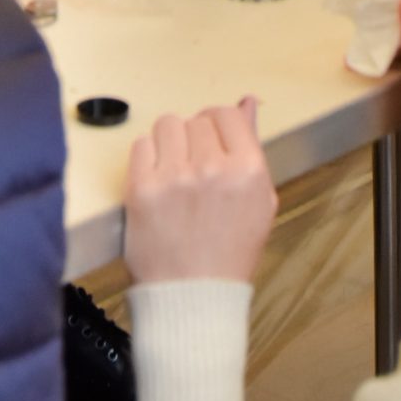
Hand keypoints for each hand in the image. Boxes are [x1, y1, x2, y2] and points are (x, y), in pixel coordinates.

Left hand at [125, 99, 278, 283]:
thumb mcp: (260, 201)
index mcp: (248, 170)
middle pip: (196, 119)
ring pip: (167, 125)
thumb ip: (253, 147)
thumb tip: (248, 102)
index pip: (227, 114)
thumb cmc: (229, 253)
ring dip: (170, 143)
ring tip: (174, 173)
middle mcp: (212, 168)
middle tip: (195, 171)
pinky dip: (147, 159)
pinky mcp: (141, 189)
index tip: (212, 145)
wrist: (194, 298)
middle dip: (195, 140)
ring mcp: (175, 177)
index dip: (218, 127)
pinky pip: (141, 145)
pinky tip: (157, 182)